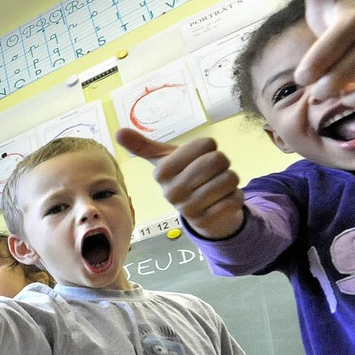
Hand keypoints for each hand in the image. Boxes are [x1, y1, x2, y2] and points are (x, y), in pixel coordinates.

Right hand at [116, 128, 243, 238]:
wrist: (198, 210)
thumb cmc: (183, 175)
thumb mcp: (164, 159)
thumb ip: (143, 146)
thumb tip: (118, 132)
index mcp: (162, 172)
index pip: (205, 144)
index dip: (209, 146)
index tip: (200, 155)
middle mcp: (171, 192)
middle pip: (218, 160)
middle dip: (222, 162)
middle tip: (213, 170)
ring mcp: (188, 209)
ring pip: (229, 179)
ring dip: (230, 179)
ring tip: (218, 184)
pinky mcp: (207, 222)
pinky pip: (235, 199)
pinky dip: (236, 196)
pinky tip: (224, 200)